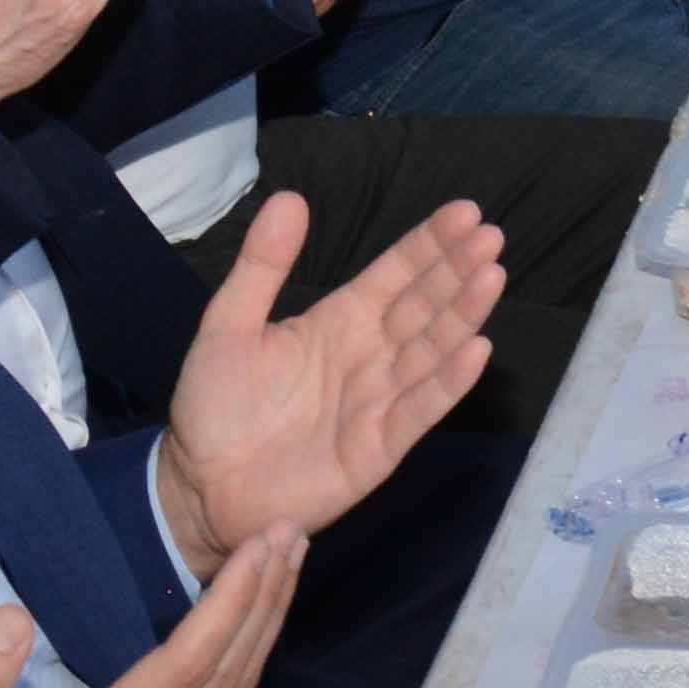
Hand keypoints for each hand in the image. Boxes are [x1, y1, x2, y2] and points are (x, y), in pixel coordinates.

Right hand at [0, 533, 302, 687]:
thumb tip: (12, 618)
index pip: (187, 665)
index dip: (229, 602)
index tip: (259, 547)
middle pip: (227, 674)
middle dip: (264, 599)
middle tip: (290, 534)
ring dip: (265, 624)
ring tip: (288, 562)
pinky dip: (249, 657)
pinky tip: (259, 619)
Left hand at [151, 190, 514, 563]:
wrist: (198, 490)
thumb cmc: (214, 408)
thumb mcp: (228, 325)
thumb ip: (262, 265)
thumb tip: (290, 198)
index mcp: (339, 322)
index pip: (396, 275)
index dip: (430, 245)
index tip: (466, 212)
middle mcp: (369, 356)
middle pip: (424, 306)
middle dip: (458, 270)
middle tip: (491, 236)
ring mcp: (378, 402)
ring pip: (432, 350)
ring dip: (463, 314)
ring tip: (491, 277)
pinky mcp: (378, 449)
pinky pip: (419, 410)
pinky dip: (448, 382)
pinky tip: (476, 350)